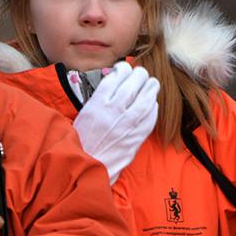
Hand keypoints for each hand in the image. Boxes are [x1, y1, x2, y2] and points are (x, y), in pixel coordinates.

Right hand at [73, 61, 159, 183]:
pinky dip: (153, 107)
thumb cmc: (82, 142)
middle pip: (134, 81)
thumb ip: (99, 98)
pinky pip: (151, 116)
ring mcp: (127, 124)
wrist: (88, 167)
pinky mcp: (137, 137)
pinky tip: (151, 104)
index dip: (123, 68)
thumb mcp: (84, 115)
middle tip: (140, 75)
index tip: (124, 69)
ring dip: (151, 87)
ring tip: (151, 84)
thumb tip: (113, 80)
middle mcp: (114, 111)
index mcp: (97, 104)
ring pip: (147, 96)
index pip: (116, 76)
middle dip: (139, 74)